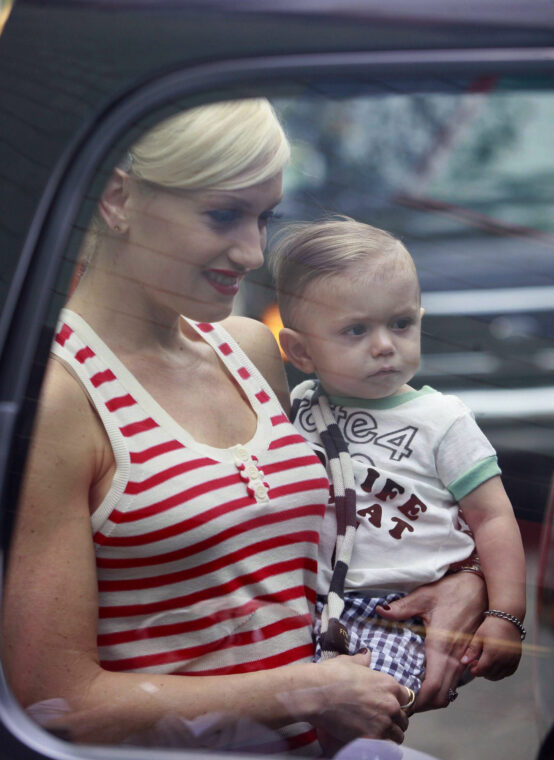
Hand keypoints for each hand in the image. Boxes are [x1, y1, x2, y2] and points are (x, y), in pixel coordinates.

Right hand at [281, 651, 408, 753]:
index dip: (398, 701)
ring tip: (378, 733)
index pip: (406, 697)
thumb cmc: (332, 675)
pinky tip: (373, 740)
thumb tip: (366, 653)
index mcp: (388, 684)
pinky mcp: (373, 738)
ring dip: (390, 734)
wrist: (318, 693)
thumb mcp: (349, 662)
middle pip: (403, 718)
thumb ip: (362, 660)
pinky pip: (387, 746)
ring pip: (398, 734)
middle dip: (395, 719)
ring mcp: (383, 722)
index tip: (389, 705)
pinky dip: (382, 745)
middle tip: (382, 720)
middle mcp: (390, 703)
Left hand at [376, 572, 485, 710]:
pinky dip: (441, 686)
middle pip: (441, 697)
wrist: (482, 586)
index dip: (418, 701)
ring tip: (411, 690)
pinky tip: (425, 677)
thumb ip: (402, 607)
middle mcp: (456, 659)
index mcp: (442, 648)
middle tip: (401, 699)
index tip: (401, 700)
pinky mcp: (467, 656)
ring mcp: (464, 659)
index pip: (433, 689)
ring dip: (432, 696)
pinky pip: (454, 681)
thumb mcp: (424, 596)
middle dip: (422, 703)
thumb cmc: (453, 590)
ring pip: (449, 691)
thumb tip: (380, 611)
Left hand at [461, 616, 521, 679]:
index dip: (474, 670)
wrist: (507, 620)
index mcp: (492, 654)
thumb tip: (463, 662)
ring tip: (485, 664)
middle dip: (481, 672)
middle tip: (476, 664)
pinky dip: (501, 672)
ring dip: (490, 674)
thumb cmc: (490, 627)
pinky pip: (508, 672)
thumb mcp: (478, 636)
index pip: (482, 670)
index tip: (470, 666)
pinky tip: (495, 665)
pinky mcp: (516, 660)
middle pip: (490, 674)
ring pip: (499, 676)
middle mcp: (503, 660)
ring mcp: (511, 661)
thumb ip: (472, 651)